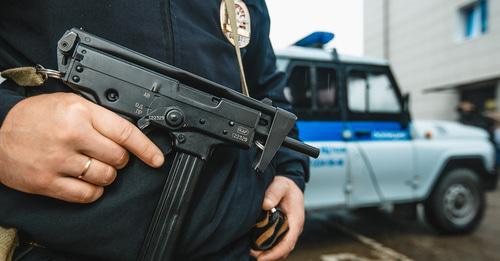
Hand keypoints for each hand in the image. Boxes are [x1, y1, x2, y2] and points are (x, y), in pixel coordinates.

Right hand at [0, 93, 163, 202]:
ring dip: (107, 175)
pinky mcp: (48, 182)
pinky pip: (87, 194)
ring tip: (94, 166)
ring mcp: (58, 161)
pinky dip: (94, 191)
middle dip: (119, 158)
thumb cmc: (34, 117)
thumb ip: (98, 116)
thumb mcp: (69, 103)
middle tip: (107, 153)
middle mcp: (71, 135)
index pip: (124, 132)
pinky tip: (86, 180)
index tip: (157, 158)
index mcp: (79, 112)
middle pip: (118, 157)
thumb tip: (129, 133)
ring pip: (106, 177)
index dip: (146, 148)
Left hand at [251, 176, 304, 260]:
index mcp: (296, 220)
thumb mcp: (281, 185)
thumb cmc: (286, 186)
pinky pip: (277, 243)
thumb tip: (265, 205)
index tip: (261, 258)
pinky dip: (268, 248)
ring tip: (252, 252)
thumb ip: (274, 193)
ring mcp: (289, 231)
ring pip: (281, 248)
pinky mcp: (282, 231)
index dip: (275, 253)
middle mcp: (294, 229)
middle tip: (252, 254)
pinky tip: (255, 246)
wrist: (290, 186)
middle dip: (269, 256)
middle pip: (284, 249)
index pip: (288, 242)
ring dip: (268, 253)